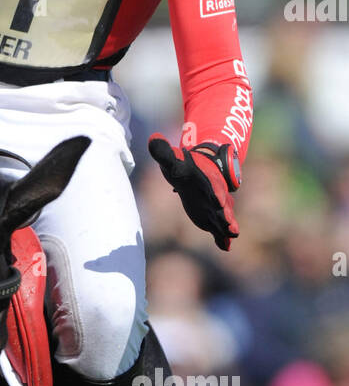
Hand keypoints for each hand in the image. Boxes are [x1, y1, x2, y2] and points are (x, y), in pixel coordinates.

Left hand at [148, 135, 239, 250]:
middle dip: (225, 214)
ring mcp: (214, 207)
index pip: (212, 187)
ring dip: (227, 227)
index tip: (218, 200)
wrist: (196, 172)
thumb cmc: (184, 166)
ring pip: (222, 218)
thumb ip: (163, 151)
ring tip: (233, 235)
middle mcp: (214, 194)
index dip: (215, 193)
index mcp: (207, 180)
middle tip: (231, 225)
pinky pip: (219, 229)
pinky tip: (226, 247)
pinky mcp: (211, 217)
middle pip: (221, 205)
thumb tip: (152, 138)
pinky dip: (223, 238)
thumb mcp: (173, 160)